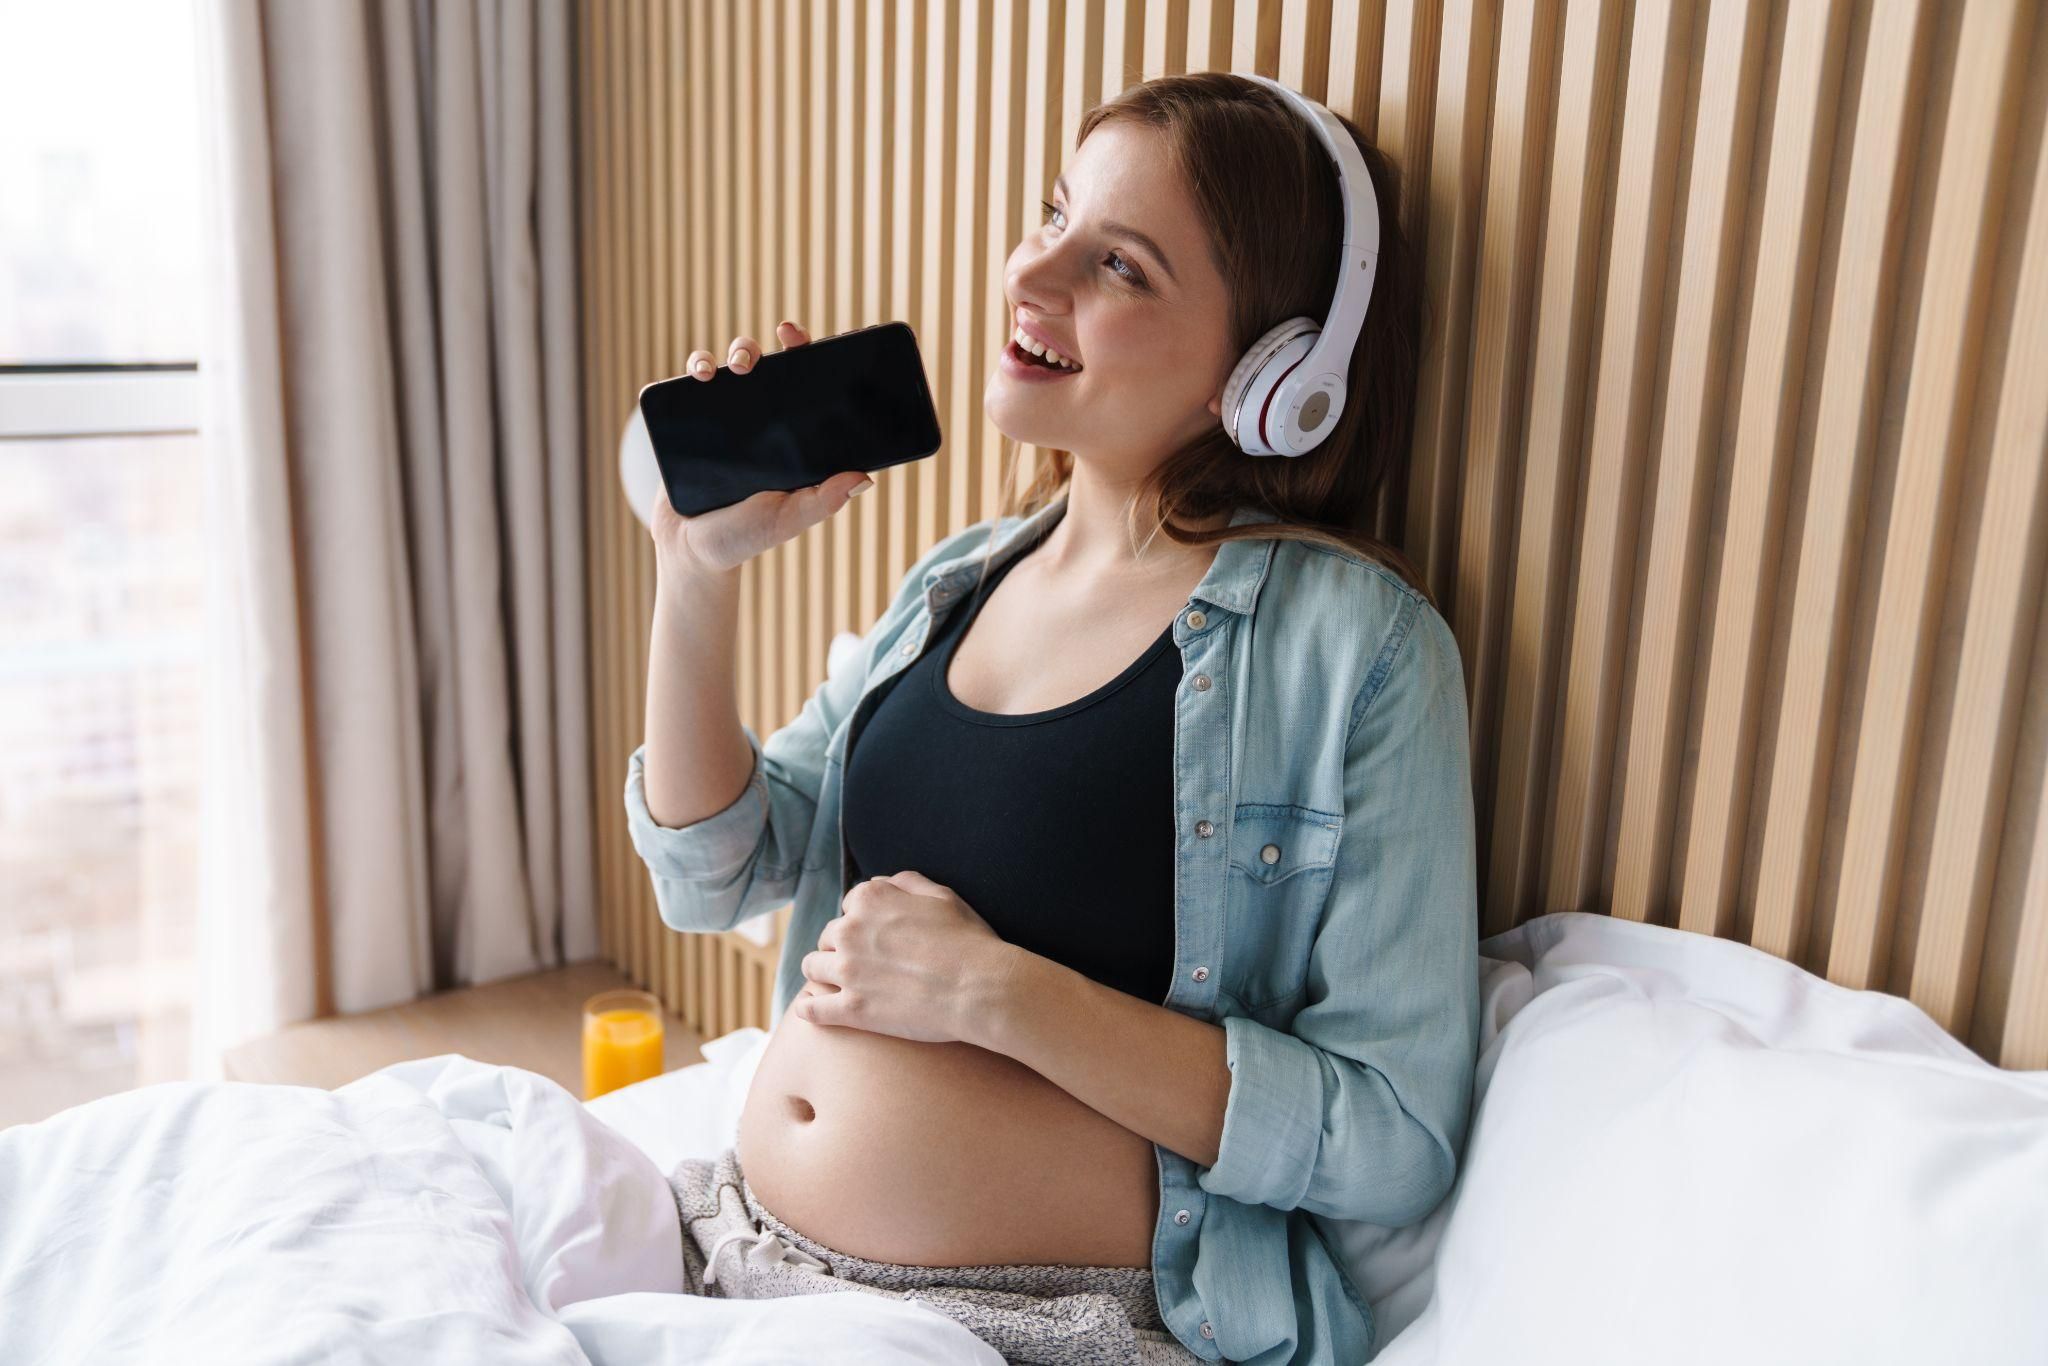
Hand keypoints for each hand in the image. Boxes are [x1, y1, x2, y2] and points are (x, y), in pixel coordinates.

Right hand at [648, 320, 875, 584]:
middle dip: (757, 349)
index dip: (804, 355)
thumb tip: (864, 477)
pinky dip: (695, 368)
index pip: (801, 386)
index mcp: (788, 438)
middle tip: (754, 361)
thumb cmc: (745, 538)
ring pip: (727, 368)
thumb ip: (823, 501)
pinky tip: (700, 376)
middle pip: (762, 368)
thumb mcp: (788, 519)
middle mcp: (758, 423)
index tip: (798, 338)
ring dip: (726, 353)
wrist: (691, 552)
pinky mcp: (689, 424)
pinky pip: (692, 385)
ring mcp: (723, 421)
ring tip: (725, 370)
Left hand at [793, 870, 1014, 1045]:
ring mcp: (847, 971)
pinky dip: (808, 1008)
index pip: (850, 905)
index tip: (874, 935)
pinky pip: (811, 1009)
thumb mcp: (943, 896)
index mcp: (870, 900)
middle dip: (841, 946)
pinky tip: (810, 1008)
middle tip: (861, 962)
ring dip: (822, 972)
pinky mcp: (850, 1009)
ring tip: (835, 982)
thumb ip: (907, 883)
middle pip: (828, 936)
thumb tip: (885, 881)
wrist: (979, 988)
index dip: (862, 920)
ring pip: (812, 966)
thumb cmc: (967, 941)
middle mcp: (850, 931)